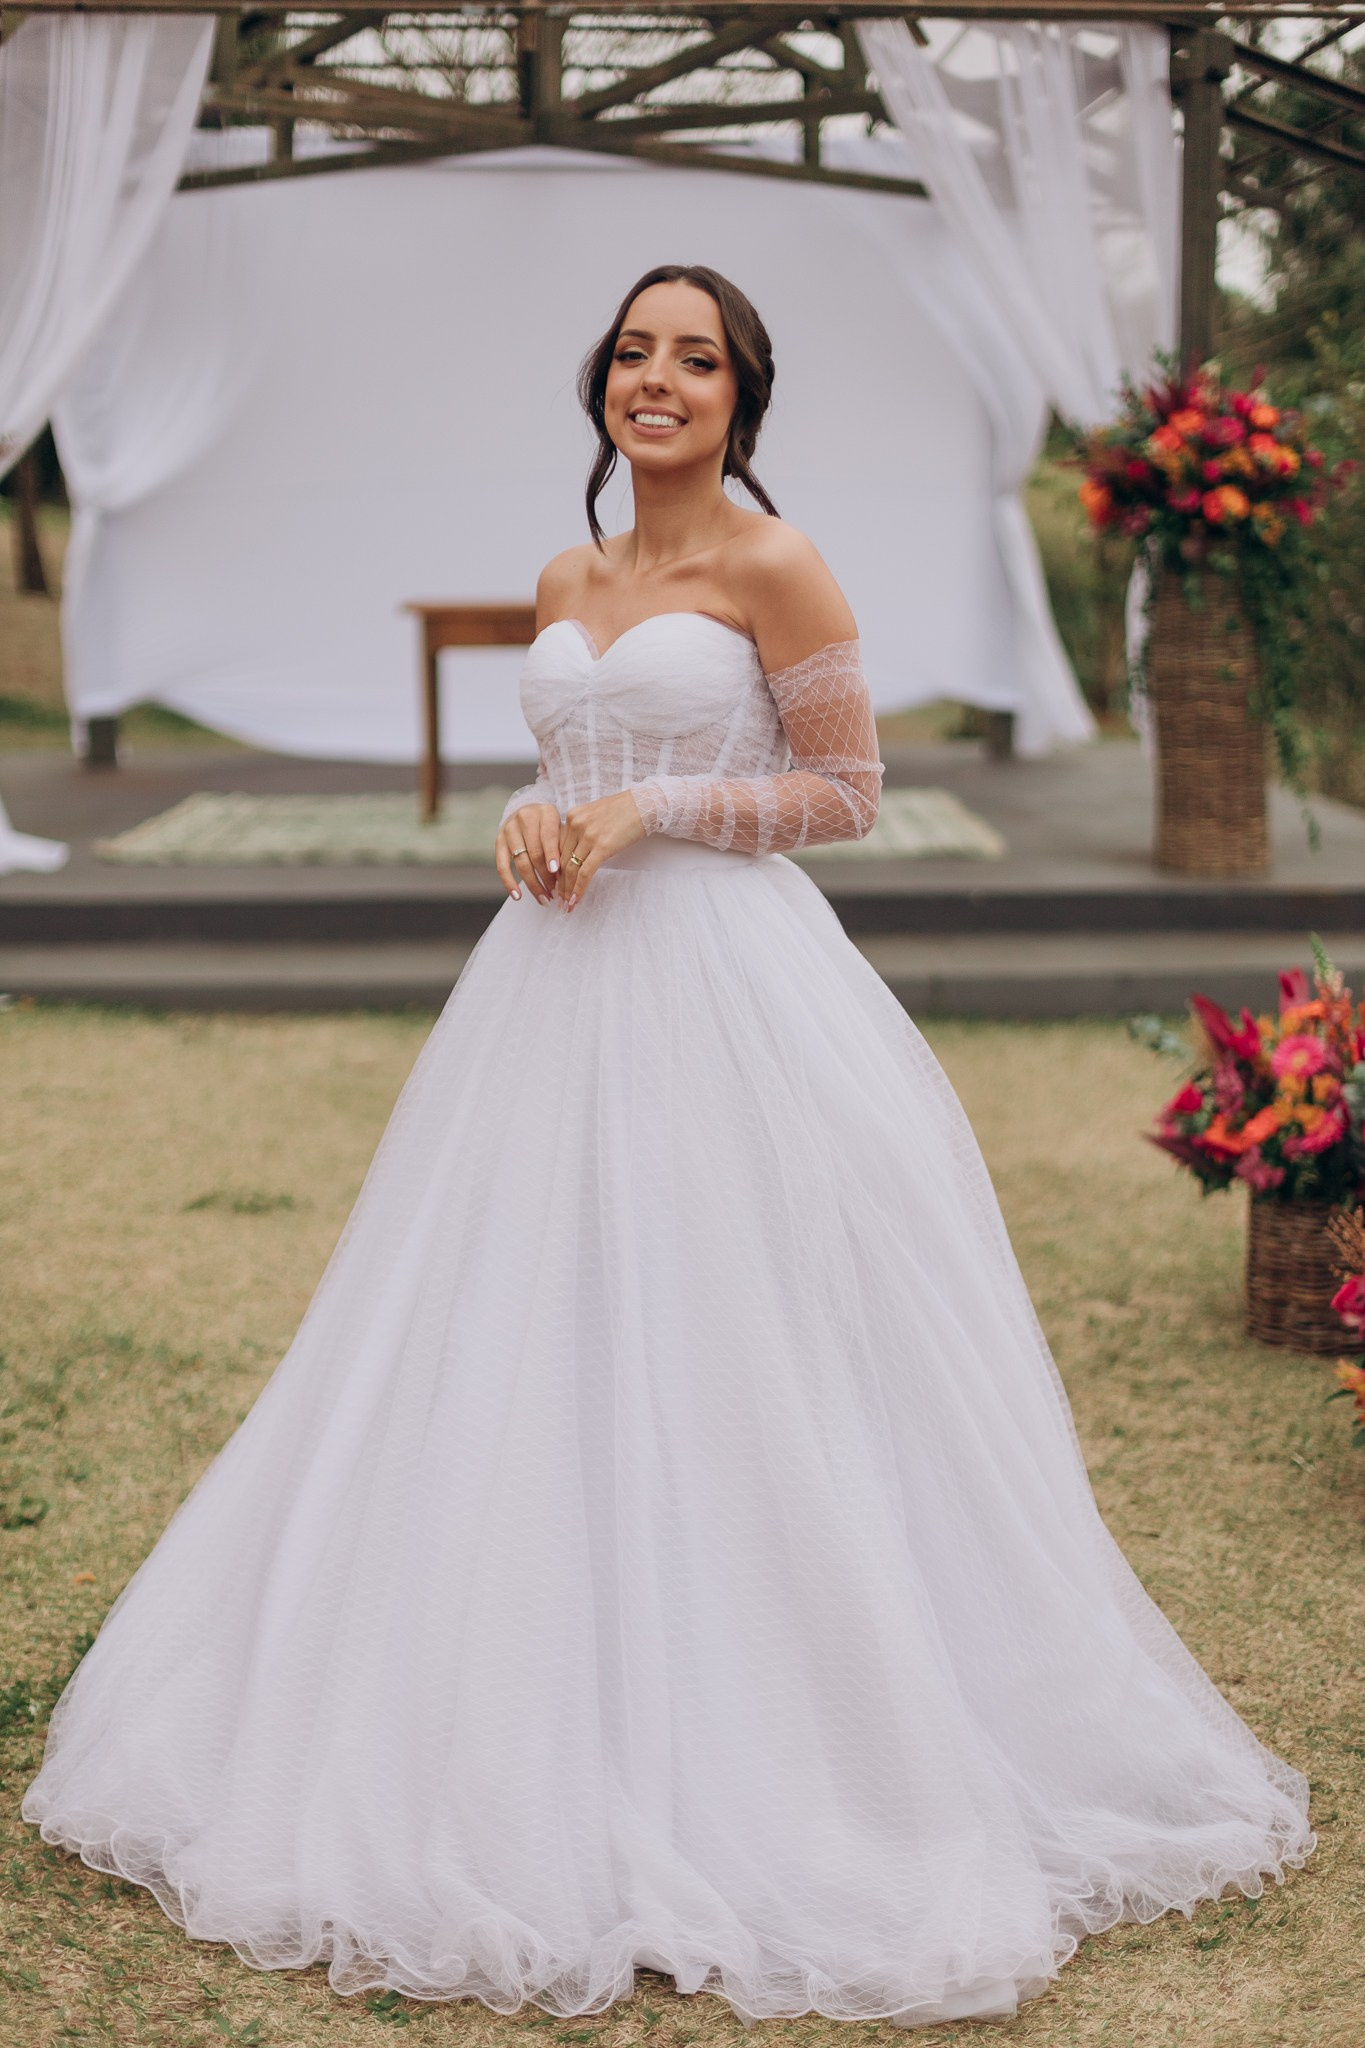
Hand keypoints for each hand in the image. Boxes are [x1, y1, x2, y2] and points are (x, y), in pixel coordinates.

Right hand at [495, 803, 560, 904]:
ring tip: (544, 898)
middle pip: (535, 852)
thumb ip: (564, 846)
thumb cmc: (551, 825)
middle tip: (555, 892)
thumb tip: (567, 876)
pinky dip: (509, 882)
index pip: (548, 835)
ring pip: (521, 861)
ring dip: (533, 883)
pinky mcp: (499, 841)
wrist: (528, 811)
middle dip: (546, 875)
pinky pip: (502, 865)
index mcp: (545, 812)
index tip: (557, 872)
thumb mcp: (561, 827)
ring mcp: (510, 829)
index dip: (552, 854)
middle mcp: (525, 818)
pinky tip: (518, 896)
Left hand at [557, 790, 646, 908]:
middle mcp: (576, 824)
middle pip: (562, 860)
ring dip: (567, 890)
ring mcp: (588, 835)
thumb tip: (578, 851)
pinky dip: (579, 889)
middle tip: (559, 899)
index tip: (555, 883)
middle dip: (559, 883)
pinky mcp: (602, 846)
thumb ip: (583, 830)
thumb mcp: (596, 816)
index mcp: (573, 816)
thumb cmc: (625, 810)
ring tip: (566, 904)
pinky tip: (576, 900)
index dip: (555, 869)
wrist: (645, 804)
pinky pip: (585, 872)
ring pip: (571, 868)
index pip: (558, 848)